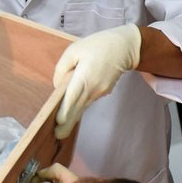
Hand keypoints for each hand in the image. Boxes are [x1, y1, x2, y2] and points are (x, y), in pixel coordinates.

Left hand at [53, 24, 141, 138]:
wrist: (124, 48)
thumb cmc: (96, 46)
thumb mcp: (73, 50)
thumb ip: (62, 69)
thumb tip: (58, 86)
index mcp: (85, 76)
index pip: (73, 96)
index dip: (66, 109)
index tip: (59, 122)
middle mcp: (93, 88)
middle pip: (77, 108)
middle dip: (67, 124)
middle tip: (57, 137)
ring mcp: (99, 92)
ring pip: (82, 107)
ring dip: (71, 119)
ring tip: (60, 132)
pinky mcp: (102, 92)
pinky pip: (86, 102)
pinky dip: (77, 110)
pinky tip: (69, 118)